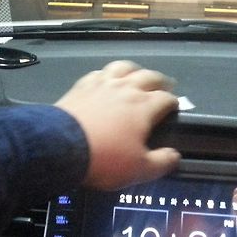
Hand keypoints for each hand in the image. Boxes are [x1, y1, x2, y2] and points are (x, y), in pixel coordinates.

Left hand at [55, 60, 180, 189]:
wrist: (60, 146)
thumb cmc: (104, 157)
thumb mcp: (139, 169)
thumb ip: (162, 162)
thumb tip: (175, 155)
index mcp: (144, 106)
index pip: (166, 98)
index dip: (174, 102)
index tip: (175, 107)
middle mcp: (126, 88)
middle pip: (149, 76)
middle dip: (161, 81)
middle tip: (165, 85)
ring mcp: (103, 83)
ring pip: (124, 67)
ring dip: (135, 70)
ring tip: (138, 74)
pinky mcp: (83, 85)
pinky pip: (99, 72)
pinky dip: (107, 74)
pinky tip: (106, 78)